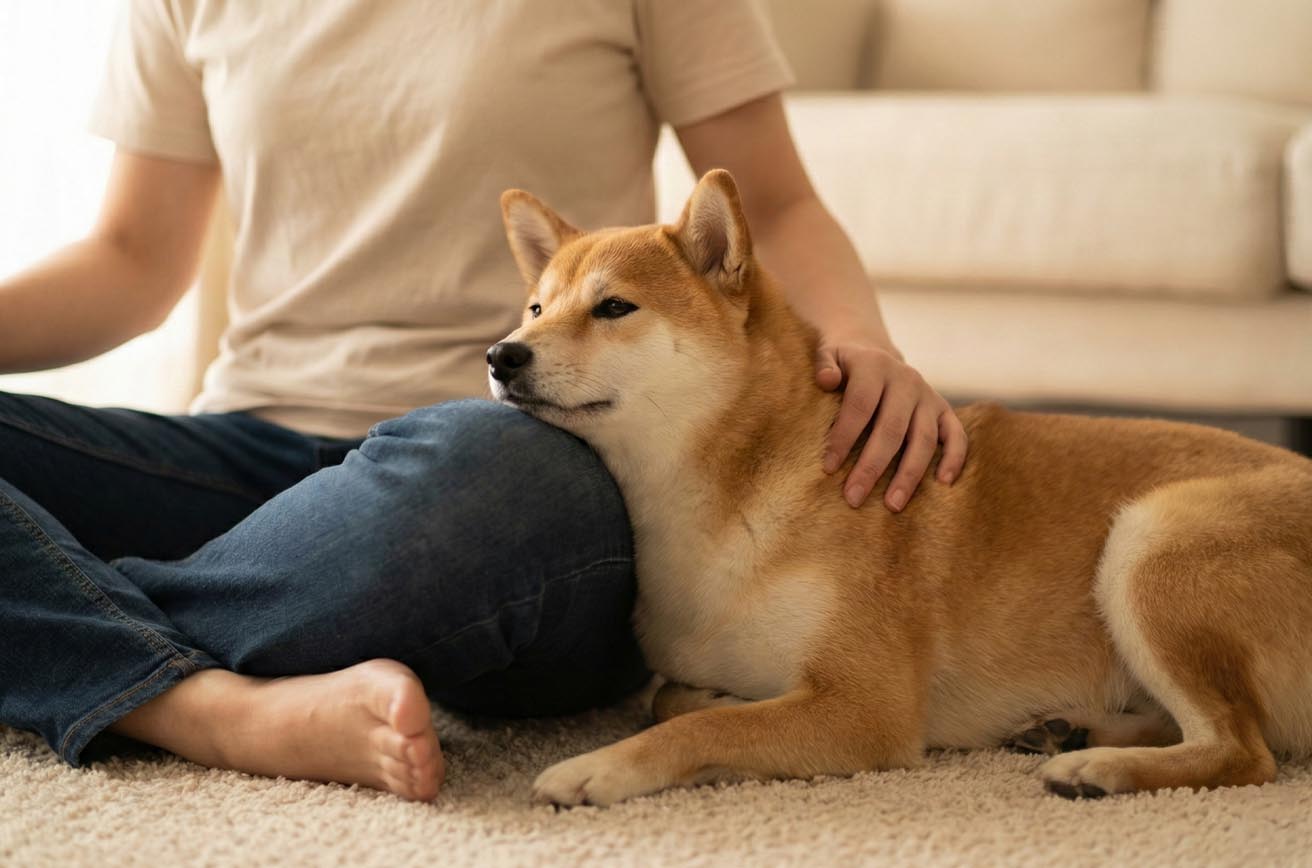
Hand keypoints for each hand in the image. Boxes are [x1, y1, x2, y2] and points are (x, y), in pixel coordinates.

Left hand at [816, 337, 967, 510]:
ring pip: (923, 439)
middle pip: (891, 428)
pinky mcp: (944, 409)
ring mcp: (928, 395)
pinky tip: (943, 484)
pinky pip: (956, 436)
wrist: (872, 351)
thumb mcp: (828, 353)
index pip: (860, 405)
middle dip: (871, 466)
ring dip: (908, 474)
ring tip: (892, 505)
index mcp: (875, 366)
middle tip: (853, 498)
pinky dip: (953, 458)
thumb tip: (827, 381)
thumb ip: (823, 364)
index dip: (844, 436)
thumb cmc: (844, 364)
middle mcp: (906, 380)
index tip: (828, 468)